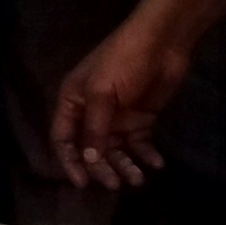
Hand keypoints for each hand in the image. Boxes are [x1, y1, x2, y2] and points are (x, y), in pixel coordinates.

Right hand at [50, 15, 188, 189]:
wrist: (163, 41)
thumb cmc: (124, 61)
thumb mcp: (103, 93)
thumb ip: (95, 129)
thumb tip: (88, 161)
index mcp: (73, 102)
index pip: (63, 139)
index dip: (70, 161)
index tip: (82, 182)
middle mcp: (91, 113)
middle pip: (91, 150)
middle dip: (102, 168)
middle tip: (116, 183)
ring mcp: (117, 117)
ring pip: (116, 151)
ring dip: (125, 166)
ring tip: (139, 178)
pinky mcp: (140, 118)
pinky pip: (139, 144)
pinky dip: (145, 155)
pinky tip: (156, 163)